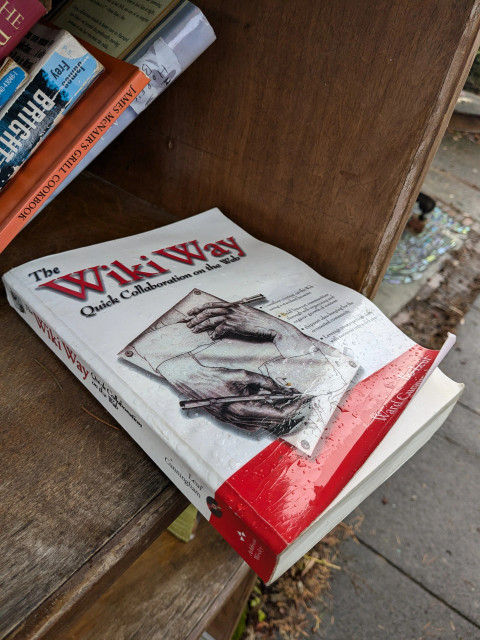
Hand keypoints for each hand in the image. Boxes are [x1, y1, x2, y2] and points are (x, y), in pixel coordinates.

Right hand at [159, 355, 307, 431]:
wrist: (189, 381)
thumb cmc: (212, 376)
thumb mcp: (241, 374)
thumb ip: (263, 382)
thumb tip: (280, 388)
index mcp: (243, 409)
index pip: (277, 414)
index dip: (292, 407)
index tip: (301, 399)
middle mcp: (239, 420)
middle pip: (273, 422)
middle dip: (289, 410)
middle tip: (298, 399)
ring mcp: (234, 423)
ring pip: (265, 424)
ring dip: (278, 414)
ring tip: (287, 401)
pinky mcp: (230, 421)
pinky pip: (253, 424)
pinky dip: (265, 416)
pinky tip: (269, 405)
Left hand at [186, 302, 287, 340]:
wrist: (271, 326)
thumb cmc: (260, 323)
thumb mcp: (246, 316)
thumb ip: (236, 316)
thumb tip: (226, 322)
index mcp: (233, 305)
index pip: (212, 304)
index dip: (199, 308)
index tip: (191, 312)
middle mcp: (231, 309)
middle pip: (208, 311)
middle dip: (196, 317)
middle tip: (188, 323)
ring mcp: (233, 316)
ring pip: (211, 319)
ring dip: (200, 325)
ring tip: (193, 330)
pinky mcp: (235, 325)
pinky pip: (220, 329)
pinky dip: (214, 333)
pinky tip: (211, 337)